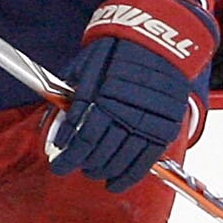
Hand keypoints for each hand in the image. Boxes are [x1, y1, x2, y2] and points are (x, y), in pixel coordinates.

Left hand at [50, 0, 215, 191]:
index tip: (58, 164)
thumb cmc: (120, 47)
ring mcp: (148, 122)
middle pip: (99, 153)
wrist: (160, 39)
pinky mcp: (165, 128)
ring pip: (121, 160)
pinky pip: (145, 161)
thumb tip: (60, 119)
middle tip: (72, 166)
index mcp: (106, 97)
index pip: (83, 139)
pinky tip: (116, 183)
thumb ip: (75, 93)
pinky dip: (129, 176)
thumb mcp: (89, 63)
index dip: (68, 157)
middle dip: (82, 163)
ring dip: (103, 171)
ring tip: (93, 172)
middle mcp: (127, 112)